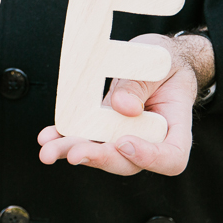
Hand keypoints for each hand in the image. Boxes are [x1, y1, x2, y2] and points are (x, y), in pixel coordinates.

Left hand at [38, 32, 214, 175]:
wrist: (157, 60)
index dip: (149, 158)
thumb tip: (121, 107)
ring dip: (72, 152)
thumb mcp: (159, 63)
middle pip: (127, 162)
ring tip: (49, 150)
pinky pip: (84, 137)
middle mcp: (149, 139)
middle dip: (99, 158)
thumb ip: (141, 85)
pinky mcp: (103, 128)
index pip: (171, 158)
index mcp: (175, 127)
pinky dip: (64, 138)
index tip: (124, 143)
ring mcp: (124, 136)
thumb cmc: (166, 62)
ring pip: (100, 154)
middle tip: (74, 154)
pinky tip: (47, 137)